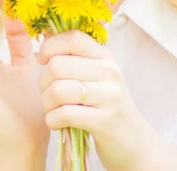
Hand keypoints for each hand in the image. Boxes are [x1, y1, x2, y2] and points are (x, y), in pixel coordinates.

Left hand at [37, 29, 150, 170]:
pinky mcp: (104, 121)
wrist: (134, 142)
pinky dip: (52, 119)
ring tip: (51, 109)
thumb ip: (74, 56)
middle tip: (46, 92)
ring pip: (58, 90)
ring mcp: (109, 96)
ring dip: (46, 103)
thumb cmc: (105, 105)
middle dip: (43, 82)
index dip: (50, 46)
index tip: (42, 60)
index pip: (72, 38)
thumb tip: (45, 33)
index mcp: (105, 56)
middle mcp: (109, 72)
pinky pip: (64, 114)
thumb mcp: (96, 75)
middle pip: (58, 65)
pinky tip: (56, 122)